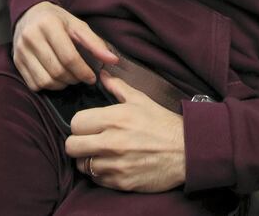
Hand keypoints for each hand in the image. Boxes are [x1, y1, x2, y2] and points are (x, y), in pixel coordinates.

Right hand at [12, 1, 117, 90]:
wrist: (30, 13)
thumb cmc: (57, 19)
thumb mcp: (77, 25)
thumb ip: (95, 43)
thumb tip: (113, 60)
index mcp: (49, 24)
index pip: (69, 57)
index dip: (83, 71)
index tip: (92, 77)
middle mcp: (31, 37)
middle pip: (57, 71)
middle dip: (73, 79)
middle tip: (81, 77)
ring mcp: (21, 51)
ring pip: (45, 81)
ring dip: (61, 85)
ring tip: (69, 78)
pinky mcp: (16, 61)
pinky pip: (33, 84)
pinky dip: (48, 86)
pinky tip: (55, 78)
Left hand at [65, 71, 185, 192]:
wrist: (187, 151)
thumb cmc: (162, 123)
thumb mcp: (141, 99)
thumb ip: (117, 87)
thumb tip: (102, 75)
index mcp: (114, 118)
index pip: (75, 123)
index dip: (79, 124)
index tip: (86, 125)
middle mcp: (111, 142)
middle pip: (71, 146)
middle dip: (77, 143)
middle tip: (87, 141)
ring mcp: (116, 164)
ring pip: (82, 165)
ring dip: (87, 160)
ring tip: (99, 154)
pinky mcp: (121, 182)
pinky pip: (97, 180)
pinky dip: (100, 174)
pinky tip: (110, 164)